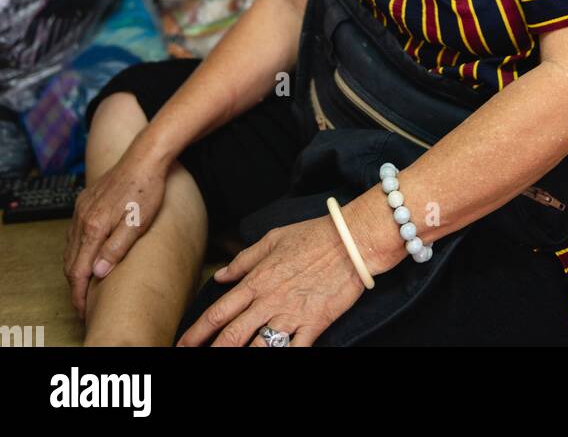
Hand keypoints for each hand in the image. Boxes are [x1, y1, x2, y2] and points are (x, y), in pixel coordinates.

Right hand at [63, 142, 169, 318]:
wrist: (144, 157)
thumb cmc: (146, 190)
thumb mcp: (138, 224)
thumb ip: (116, 248)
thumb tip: (98, 272)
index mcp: (94, 226)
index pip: (78, 270)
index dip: (79, 293)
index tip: (82, 308)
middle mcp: (82, 217)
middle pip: (70, 260)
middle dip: (75, 284)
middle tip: (82, 301)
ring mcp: (82, 208)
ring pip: (70, 246)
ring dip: (74, 266)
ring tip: (84, 282)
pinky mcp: (85, 200)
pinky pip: (74, 231)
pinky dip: (76, 248)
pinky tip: (86, 252)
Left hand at [175, 216, 366, 347]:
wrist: (350, 240)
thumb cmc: (312, 235)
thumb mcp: (272, 238)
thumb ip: (244, 260)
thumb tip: (220, 275)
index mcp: (257, 280)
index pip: (219, 311)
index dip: (197, 332)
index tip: (182, 344)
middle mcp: (269, 300)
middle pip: (231, 335)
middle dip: (210, 352)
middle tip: (192, 361)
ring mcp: (290, 315)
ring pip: (257, 347)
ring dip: (241, 357)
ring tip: (226, 366)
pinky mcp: (313, 324)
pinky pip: (294, 351)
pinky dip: (282, 357)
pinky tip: (273, 362)